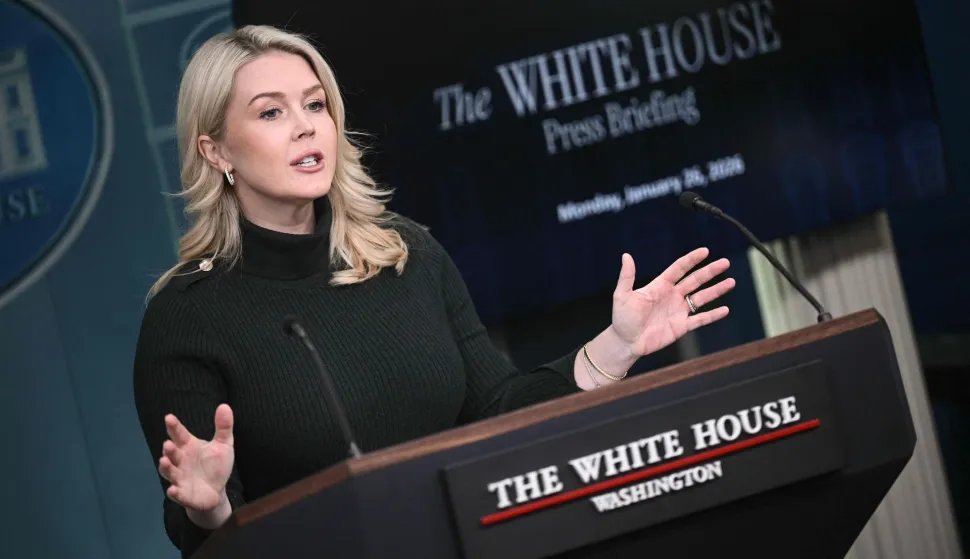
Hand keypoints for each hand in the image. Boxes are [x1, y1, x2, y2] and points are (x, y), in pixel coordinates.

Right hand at [158, 404, 234, 514]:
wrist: (217, 491)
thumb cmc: (215, 465)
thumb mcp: (223, 445)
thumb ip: (223, 427)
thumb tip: (225, 405)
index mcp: (188, 446)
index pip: (179, 434)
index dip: (174, 427)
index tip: (169, 418)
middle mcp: (180, 461)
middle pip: (172, 454)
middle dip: (169, 449)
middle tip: (168, 444)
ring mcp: (180, 478)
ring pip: (169, 472)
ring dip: (166, 467)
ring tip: (164, 461)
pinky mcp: (183, 494)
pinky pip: (177, 494)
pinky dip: (174, 492)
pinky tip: (173, 490)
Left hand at [611, 247, 734, 356]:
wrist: (626, 342)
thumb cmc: (622, 318)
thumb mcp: (622, 295)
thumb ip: (627, 276)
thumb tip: (626, 255)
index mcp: (660, 286)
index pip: (679, 268)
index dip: (691, 260)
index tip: (705, 251)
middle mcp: (672, 295)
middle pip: (695, 280)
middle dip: (710, 271)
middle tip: (725, 262)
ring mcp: (678, 310)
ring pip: (701, 298)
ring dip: (716, 290)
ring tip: (731, 282)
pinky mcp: (682, 326)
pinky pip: (700, 319)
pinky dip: (713, 315)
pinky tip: (725, 309)